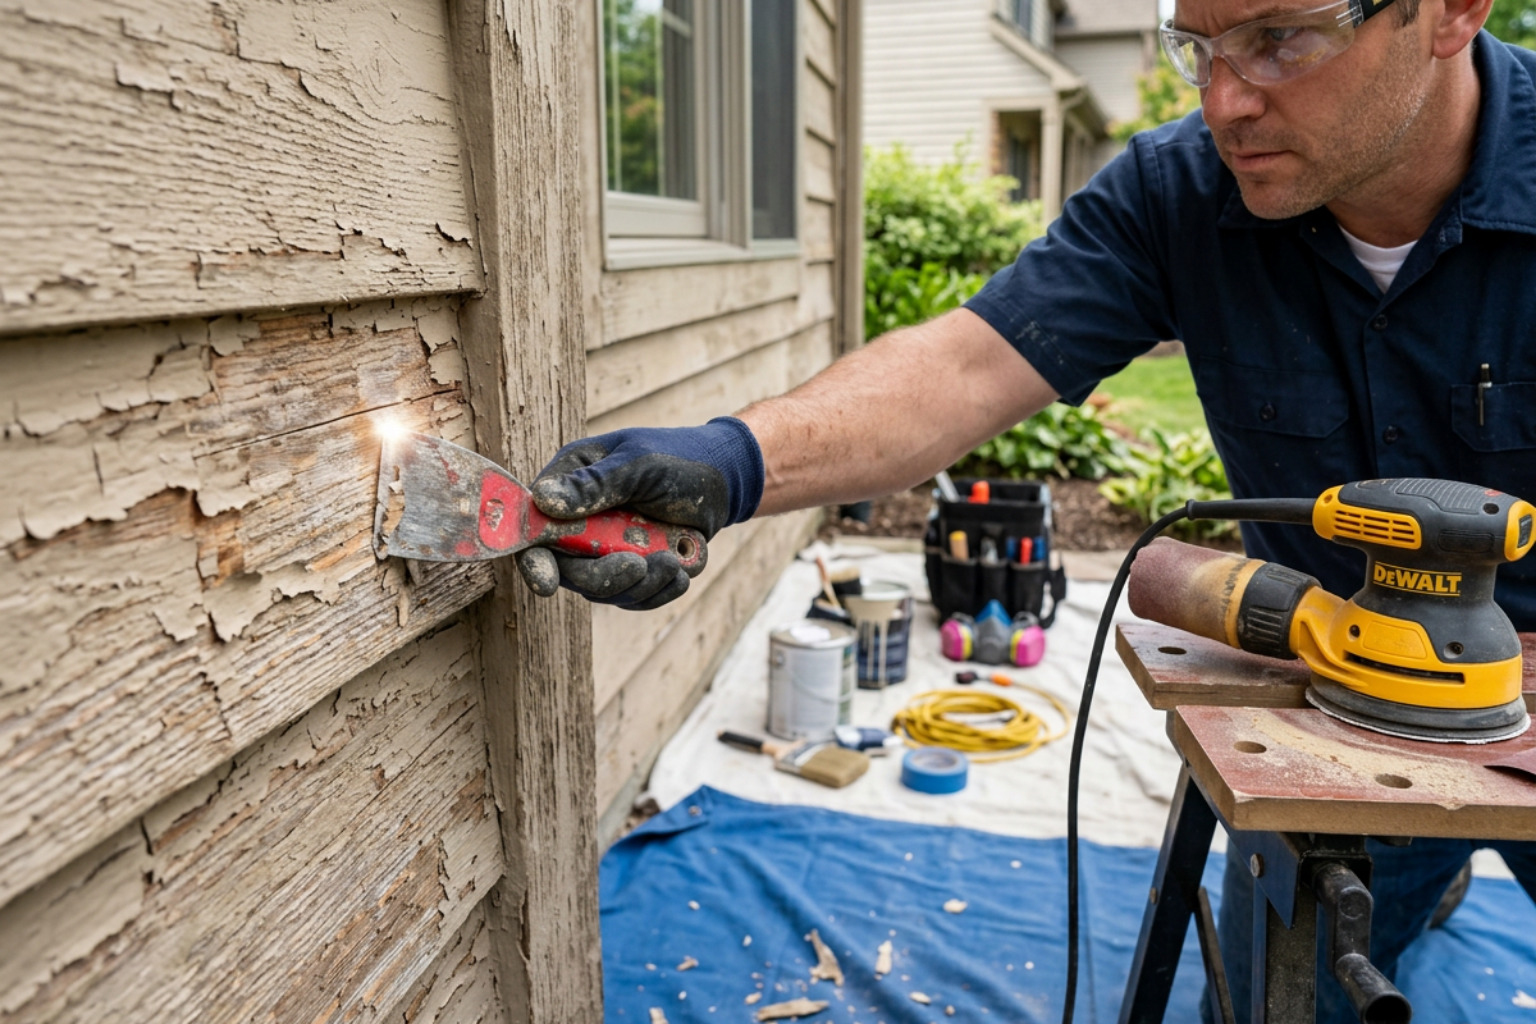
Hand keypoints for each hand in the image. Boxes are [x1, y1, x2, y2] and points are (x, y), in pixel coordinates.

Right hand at [515, 417, 763, 609]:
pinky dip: (658, 591)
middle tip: (639, 566)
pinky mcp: (631, 568)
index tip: (546, 583)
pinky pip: (633, 597)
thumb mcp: (639, 464)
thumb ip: (594, 485)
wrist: (723, 481)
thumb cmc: (678, 459)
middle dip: (603, 577)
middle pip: (568, 570)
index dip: (534, 559)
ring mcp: (604, 548)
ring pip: (602, 590)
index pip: (534, 528)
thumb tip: (542, 500)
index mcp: (569, 484)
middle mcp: (579, 520)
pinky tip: (679, 571)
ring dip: (639, 585)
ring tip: (672, 562)